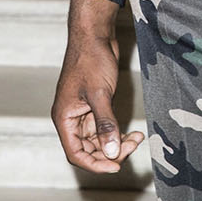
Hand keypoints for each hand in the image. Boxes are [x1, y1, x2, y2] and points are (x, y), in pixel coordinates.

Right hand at [51, 0, 143, 172]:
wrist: (95, 34)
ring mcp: (83, 111)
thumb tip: (112, 152)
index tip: (116, 166)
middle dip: (110, 151)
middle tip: (133, 146)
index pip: (76, 153)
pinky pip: (104, 127)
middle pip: (88, 148)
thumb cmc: (91, 59)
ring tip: (137, 138)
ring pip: (98, 139)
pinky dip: (117, 131)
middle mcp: (71, 118)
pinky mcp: (95, 104)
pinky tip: (133, 132)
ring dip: (116, 142)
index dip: (95, 164)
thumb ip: (105, 124)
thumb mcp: (100, 94)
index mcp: (64, 118)